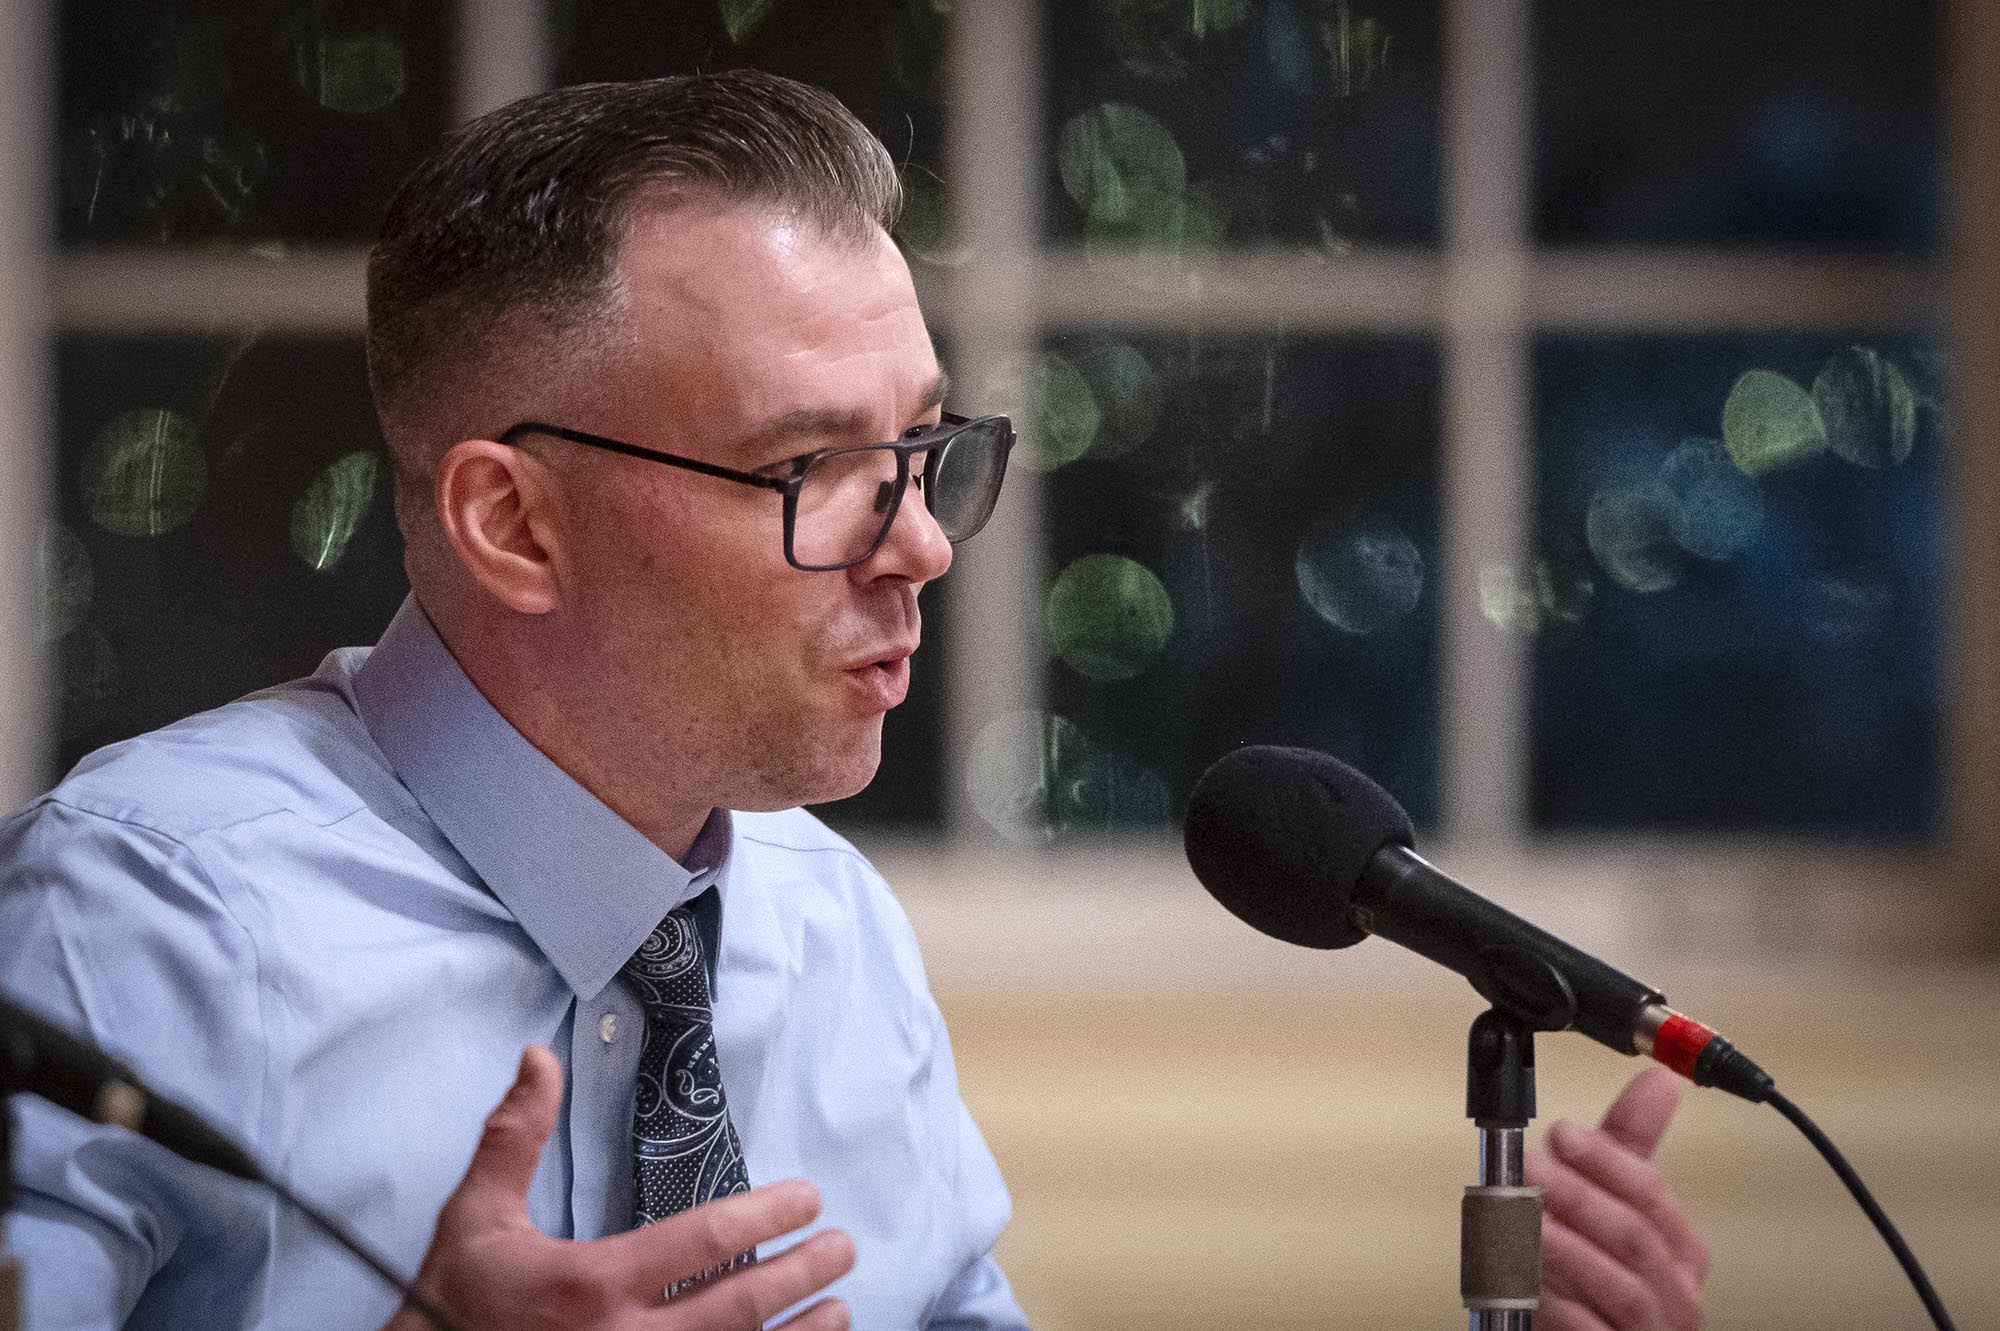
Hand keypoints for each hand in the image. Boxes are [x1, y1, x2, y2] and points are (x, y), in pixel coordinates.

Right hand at [382, 1047, 855, 1330]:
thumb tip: (538, 1059)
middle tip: (843, 1248)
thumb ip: (514, 1137)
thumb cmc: (450, 1309)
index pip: (703, 1244)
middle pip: (740, 1307)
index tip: (808, 1198)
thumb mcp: (475, 1220)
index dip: (766, 1216)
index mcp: (593, 1286)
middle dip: (802, 1273)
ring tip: (840, 1308)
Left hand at [1528, 1068, 1709, 1330]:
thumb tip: (1658, 1082)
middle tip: (1533, 1169)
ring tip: (1526, 1220)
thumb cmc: (1603, 1282)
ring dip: (1568, 1248)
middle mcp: (1674, 1293)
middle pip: (1635, 1237)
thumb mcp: (1614, 1209)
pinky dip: (1559, 1306)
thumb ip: (1627, 1150)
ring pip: (1622, 1287)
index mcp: (1680, 1251)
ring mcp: (1649, 1330)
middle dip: (1580, 1196)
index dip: (1607, 1160)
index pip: (1652, 1195)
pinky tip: (1530, 1284)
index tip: (1564, 1134)